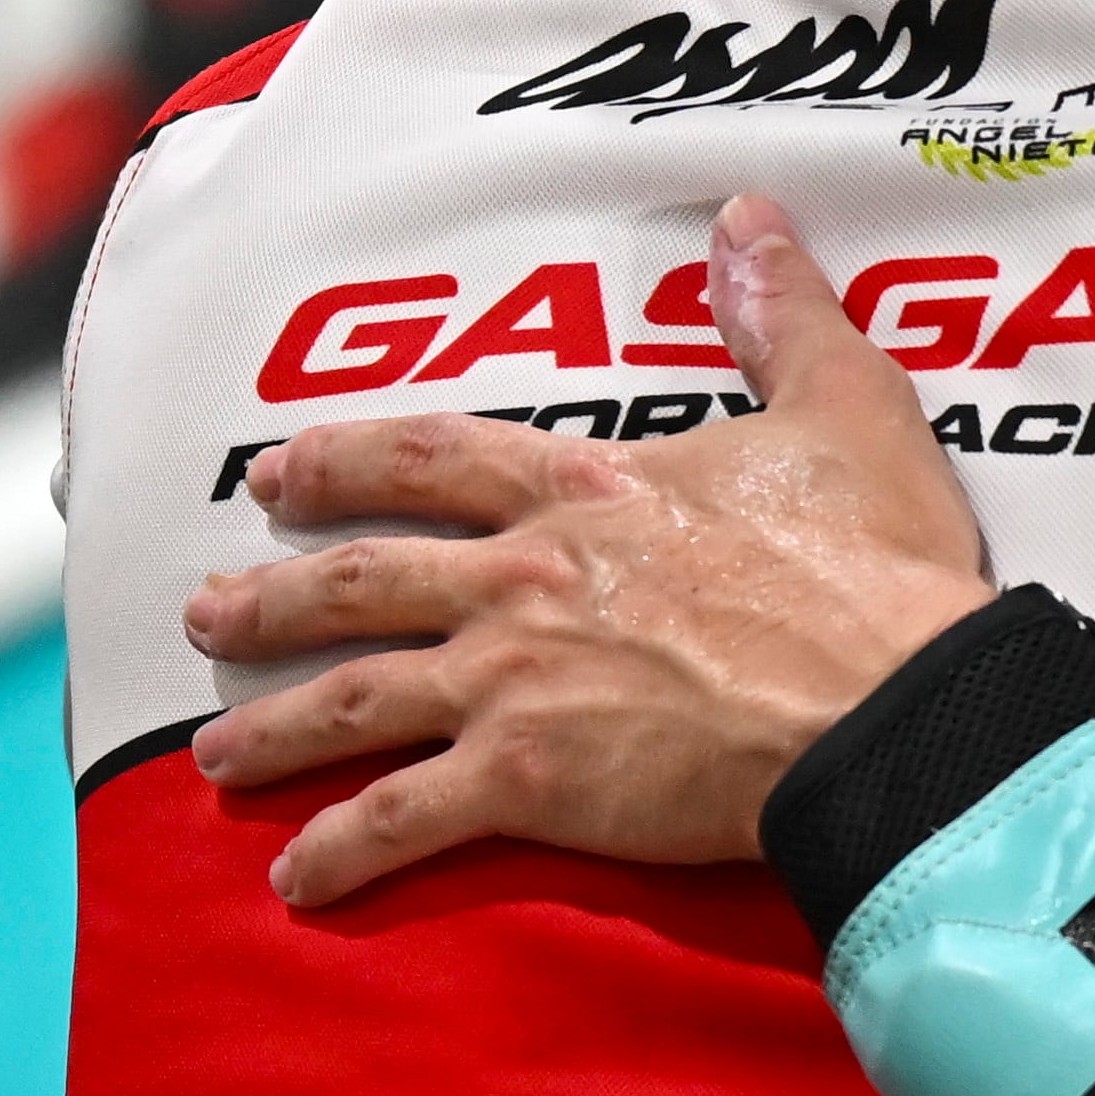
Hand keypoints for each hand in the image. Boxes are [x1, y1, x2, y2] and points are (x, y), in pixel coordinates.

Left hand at [180, 196, 995, 907]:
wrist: (886, 695)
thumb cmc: (874, 561)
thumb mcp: (845, 404)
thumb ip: (782, 313)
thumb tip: (747, 216)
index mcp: (592, 490)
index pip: (438, 459)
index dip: (349, 461)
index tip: (280, 471)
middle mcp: (526, 576)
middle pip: (365, 578)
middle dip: (274, 595)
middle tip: (208, 609)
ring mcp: (515, 679)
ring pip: (356, 696)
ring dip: (276, 723)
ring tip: (215, 752)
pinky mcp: (528, 779)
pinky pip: (402, 818)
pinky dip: (339, 850)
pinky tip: (293, 879)